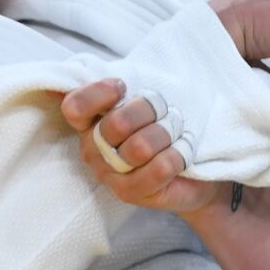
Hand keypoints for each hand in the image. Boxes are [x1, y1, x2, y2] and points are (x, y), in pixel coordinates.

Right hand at [60, 79, 222, 213]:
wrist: (193, 166)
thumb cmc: (164, 125)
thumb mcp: (146, 98)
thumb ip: (126, 83)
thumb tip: (98, 75)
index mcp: (89, 121)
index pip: (75, 107)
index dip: (100, 94)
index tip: (123, 86)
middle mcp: (92, 149)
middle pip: (117, 123)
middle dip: (150, 111)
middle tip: (166, 112)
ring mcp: (109, 174)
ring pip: (140, 147)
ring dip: (166, 135)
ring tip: (175, 135)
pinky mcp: (130, 194)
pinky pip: (159, 168)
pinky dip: (178, 155)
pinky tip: (181, 153)